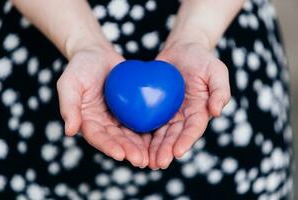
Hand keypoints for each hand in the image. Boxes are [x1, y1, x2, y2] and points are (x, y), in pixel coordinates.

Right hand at [57, 46, 150, 167]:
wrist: (98, 54)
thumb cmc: (80, 67)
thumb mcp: (69, 83)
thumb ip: (69, 106)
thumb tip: (70, 131)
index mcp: (88, 121)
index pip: (97, 137)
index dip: (108, 146)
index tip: (120, 154)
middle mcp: (104, 123)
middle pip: (116, 140)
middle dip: (128, 151)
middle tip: (141, 161)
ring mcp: (118, 117)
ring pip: (130, 135)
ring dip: (141, 147)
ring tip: (152, 157)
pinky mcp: (131, 110)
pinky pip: (140, 121)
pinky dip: (149, 131)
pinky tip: (160, 139)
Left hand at [149, 42, 230, 168]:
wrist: (182, 49)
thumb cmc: (202, 59)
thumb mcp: (216, 71)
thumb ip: (220, 91)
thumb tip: (216, 112)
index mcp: (199, 111)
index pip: (193, 129)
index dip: (186, 141)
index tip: (178, 152)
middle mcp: (183, 116)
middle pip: (175, 136)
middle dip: (167, 150)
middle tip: (157, 163)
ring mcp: (168, 112)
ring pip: (160, 134)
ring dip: (154, 148)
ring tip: (145, 161)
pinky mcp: (154, 106)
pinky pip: (147, 121)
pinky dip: (142, 133)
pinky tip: (133, 143)